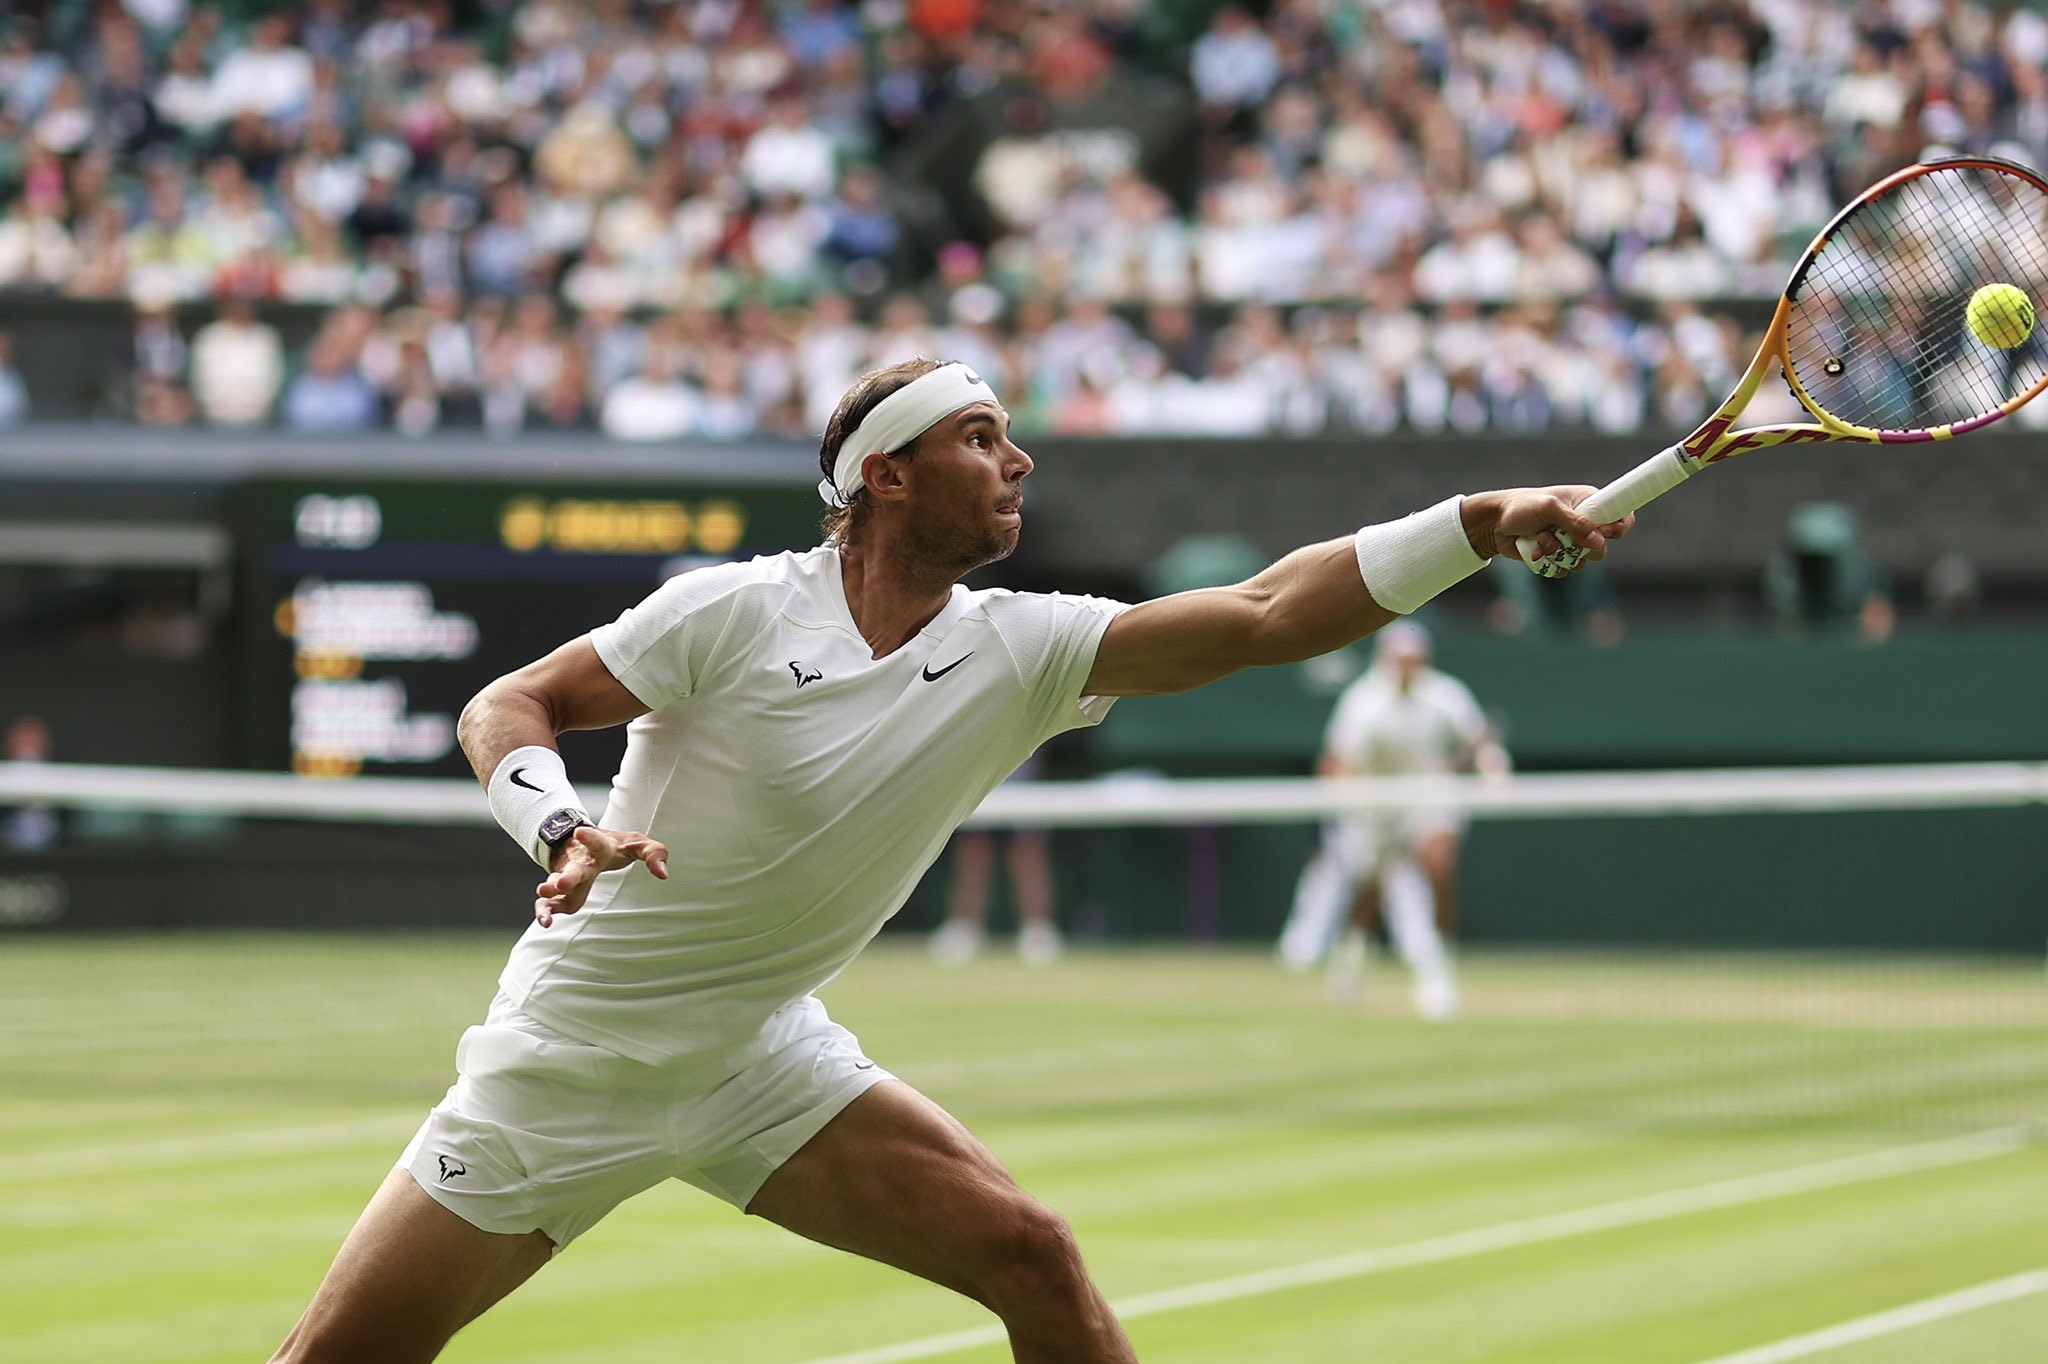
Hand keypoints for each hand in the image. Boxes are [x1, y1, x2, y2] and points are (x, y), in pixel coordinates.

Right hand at [534, 824, 668, 926]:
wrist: (578, 838)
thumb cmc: (614, 845)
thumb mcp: (638, 844)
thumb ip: (654, 854)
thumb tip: (664, 875)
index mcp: (600, 848)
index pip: (597, 842)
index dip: (590, 838)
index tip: (580, 831)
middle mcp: (580, 862)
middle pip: (574, 869)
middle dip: (568, 876)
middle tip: (563, 882)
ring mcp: (566, 876)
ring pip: (556, 884)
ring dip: (551, 890)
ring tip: (544, 893)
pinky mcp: (560, 891)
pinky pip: (549, 902)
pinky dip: (544, 910)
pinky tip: (545, 922)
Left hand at [1462, 487, 1633, 566]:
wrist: (1493, 524)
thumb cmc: (1520, 507)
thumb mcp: (1549, 509)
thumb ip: (1575, 523)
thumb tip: (1598, 542)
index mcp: (1588, 502)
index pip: (1620, 515)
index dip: (1618, 527)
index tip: (1605, 533)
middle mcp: (1583, 523)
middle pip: (1602, 546)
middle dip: (1583, 547)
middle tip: (1565, 538)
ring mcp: (1570, 541)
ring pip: (1582, 561)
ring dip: (1560, 554)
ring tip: (1541, 538)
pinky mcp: (1557, 556)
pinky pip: (1564, 570)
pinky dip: (1549, 564)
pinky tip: (1535, 550)